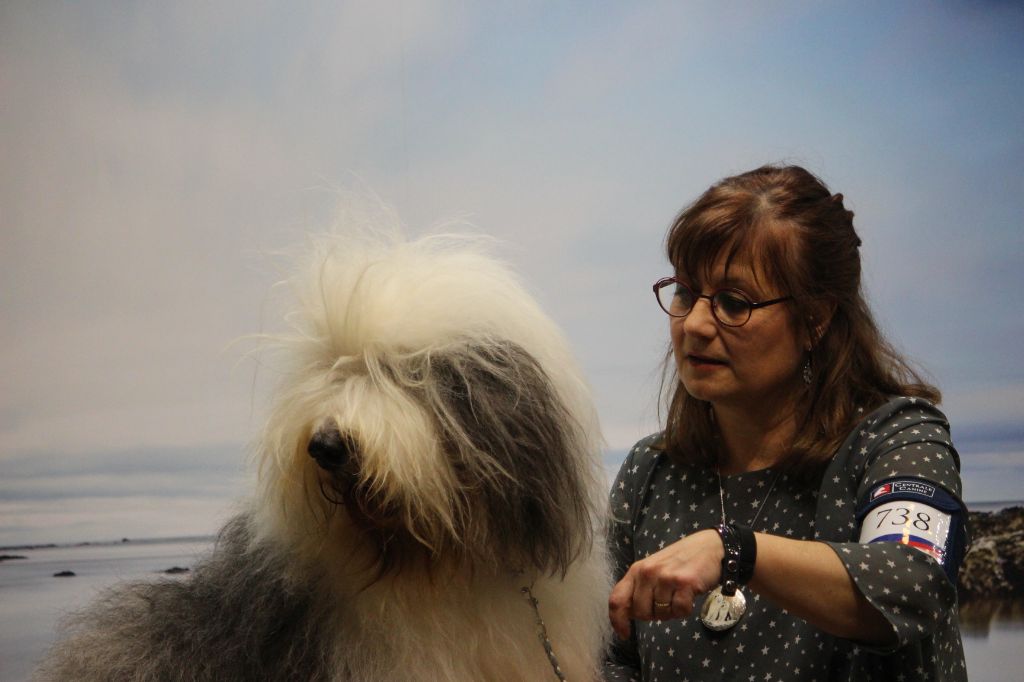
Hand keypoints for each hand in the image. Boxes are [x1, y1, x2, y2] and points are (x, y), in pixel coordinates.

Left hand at [607, 528, 723, 639]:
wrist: (709, 546)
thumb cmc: (679, 561)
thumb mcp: (653, 570)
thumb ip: (639, 589)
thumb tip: (628, 615)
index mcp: (636, 570)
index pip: (617, 599)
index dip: (617, 620)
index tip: (624, 634)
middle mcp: (647, 573)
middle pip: (640, 612)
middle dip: (652, 615)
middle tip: (665, 603)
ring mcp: (665, 577)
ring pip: (661, 613)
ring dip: (671, 612)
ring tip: (678, 595)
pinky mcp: (684, 583)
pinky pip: (680, 611)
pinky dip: (685, 610)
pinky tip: (689, 596)